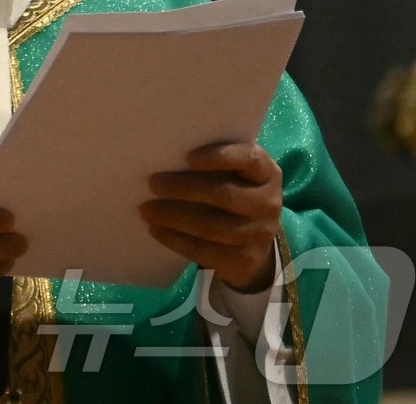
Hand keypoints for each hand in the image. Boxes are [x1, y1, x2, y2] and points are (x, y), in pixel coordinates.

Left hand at [139, 142, 282, 292]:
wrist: (253, 240)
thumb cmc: (233, 192)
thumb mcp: (233, 174)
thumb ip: (212, 164)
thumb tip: (163, 155)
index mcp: (267, 173)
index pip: (250, 160)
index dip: (221, 157)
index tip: (188, 157)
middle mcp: (269, 203)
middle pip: (224, 196)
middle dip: (184, 189)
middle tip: (153, 184)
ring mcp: (260, 234)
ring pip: (212, 227)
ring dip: (174, 217)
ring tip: (147, 209)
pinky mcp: (245, 260)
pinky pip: (206, 252)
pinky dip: (176, 240)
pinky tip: (156, 230)